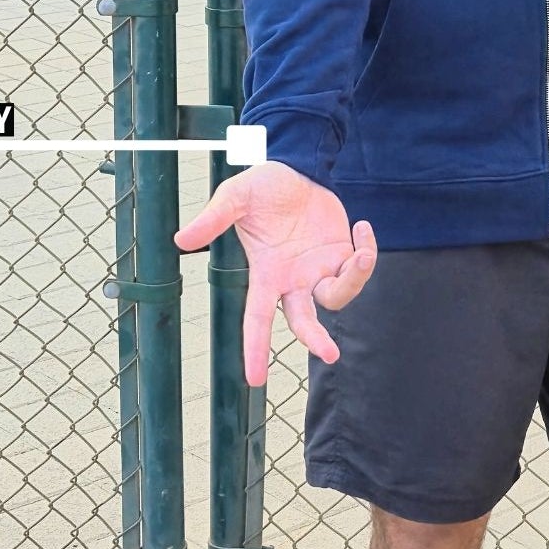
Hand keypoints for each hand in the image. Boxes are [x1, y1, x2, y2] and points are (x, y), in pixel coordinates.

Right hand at [174, 160, 377, 386]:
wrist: (296, 168)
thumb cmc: (262, 187)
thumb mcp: (234, 198)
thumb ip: (213, 220)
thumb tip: (180, 239)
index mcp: (266, 275)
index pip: (258, 318)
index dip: (255, 348)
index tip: (255, 380)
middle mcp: (293, 280)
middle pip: (303, 322)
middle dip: (315, 338)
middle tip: (329, 353)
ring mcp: (319, 271)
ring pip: (337, 298)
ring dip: (354, 281)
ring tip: (360, 253)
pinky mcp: (342, 255)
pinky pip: (359, 268)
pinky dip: (368, 252)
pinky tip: (363, 228)